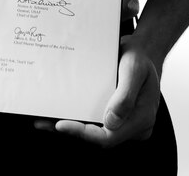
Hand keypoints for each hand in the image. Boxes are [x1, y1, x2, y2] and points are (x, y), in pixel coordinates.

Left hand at [35, 36, 160, 146]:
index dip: (83, 133)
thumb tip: (110, 122)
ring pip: (95, 131)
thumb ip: (125, 96)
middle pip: (99, 137)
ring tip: (44, 120)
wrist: (144, 52)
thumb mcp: (134, 70)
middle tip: (43, 123)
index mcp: (141, 119)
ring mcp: (124, 123)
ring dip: (71, 126)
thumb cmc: (141, 58)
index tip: (61, 124)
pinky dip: (78, 119)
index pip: (109, 136)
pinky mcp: (116, 116)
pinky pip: (96, 121)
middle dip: (71, 131)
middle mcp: (133, 126)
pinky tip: (59, 113)